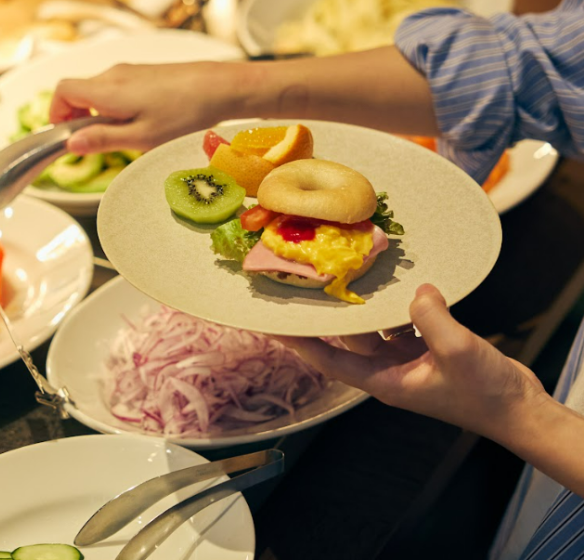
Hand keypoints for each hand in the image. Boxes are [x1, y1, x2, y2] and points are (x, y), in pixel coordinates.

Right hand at [49, 62, 244, 153]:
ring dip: (99, 115)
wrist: (220, 88)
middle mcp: (114, 75)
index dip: (57, 115)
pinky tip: (140, 124)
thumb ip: (103, 140)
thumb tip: (71, 144)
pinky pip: (117, 90)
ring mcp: (130, 72)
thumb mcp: (141, 137)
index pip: (62, 92)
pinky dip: (116, 107)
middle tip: (95, 144)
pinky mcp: (144, 74)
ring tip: (123, 137)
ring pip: (98, 92)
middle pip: (78, 92)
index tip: (67, 137)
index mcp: (107, 90)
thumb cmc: (185, 114)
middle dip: (79, 119)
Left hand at [275, 284, 547, 442]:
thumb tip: (415, 291)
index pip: (327, 359)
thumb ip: (431, 319)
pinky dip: (398, 307)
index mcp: (382, 381)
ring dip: (364, 306)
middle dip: (326, 315)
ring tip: (348, 274)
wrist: (518, 409)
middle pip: (345, 339)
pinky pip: (401, 324)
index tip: (271, 326)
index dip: (298, 342)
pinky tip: (398, 285)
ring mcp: (406, 361)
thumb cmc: (485, 394)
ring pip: (373, 329)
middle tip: (304, 286)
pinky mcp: (426, 351)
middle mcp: (387, 371)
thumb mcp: (457, 352)